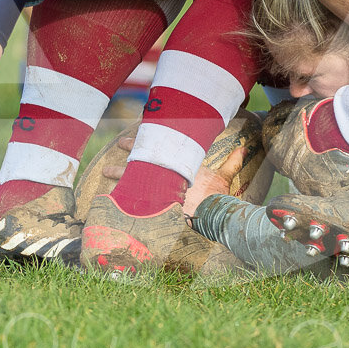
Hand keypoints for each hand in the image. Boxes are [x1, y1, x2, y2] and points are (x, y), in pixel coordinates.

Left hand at [99, 138, 249, 216]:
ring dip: (120, 174)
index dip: (149, 138)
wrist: (210, 217)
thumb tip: (243, 148)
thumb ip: (231, 163)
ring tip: (105, 171)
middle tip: (120, 144)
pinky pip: (134, 199)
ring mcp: (158, 190)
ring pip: (135, 179)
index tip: (138, 130)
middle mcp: (166, 176)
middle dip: (132, 151)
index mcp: (179, 167)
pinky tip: (109, 197)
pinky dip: (123, 197)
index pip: (162, 148)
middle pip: (145, 160)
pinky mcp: (153, 205)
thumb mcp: (224, 178)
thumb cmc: (216, 198)